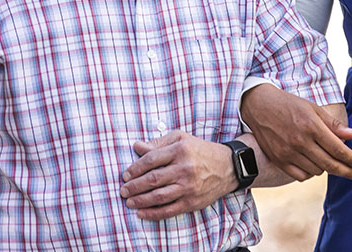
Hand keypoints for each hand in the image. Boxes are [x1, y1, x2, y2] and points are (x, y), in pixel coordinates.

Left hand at [119, 131, 236, 219]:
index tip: (125, 175)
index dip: (135, 168)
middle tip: (123, 190)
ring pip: (159, 196)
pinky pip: (169, 210)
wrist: (228, 166)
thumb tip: (136, 147)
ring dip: (140, 201)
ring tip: (129, 202)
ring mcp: (189, 186)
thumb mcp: (181, 139)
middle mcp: (185, 168)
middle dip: (134, 186)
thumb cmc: (201, 150)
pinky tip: (142, 213)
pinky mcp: (192, 201)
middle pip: (152, 179)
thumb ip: (158, 143)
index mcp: (180, 149)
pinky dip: (153, 214)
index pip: (151, 159)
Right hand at [241, 85, 351, 181]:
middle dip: (347, 171)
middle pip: (329, 164)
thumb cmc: (289, 105)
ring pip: (316, 171)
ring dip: (327, 169)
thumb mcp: (313, 109)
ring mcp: (288, 152)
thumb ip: (334, 125)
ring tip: (332, 162)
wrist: (259, 106)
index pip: (338, 149)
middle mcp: (300, 141)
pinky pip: (300, 176)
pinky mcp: (278, 160)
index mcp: (311, 126)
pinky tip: (315, 166)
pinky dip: (310, 173)